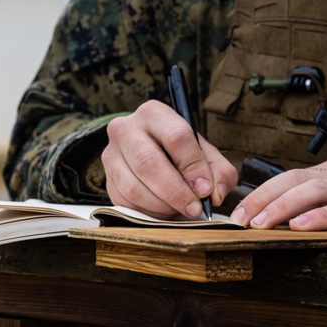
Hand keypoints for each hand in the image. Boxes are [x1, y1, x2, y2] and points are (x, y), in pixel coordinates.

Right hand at [102, 100, 238, 218]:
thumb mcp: (206, 154)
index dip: (193, 166)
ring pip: (134, 187)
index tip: (205, 189)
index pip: (175, 137)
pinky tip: (163, 209)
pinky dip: (148, 212)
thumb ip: (219, 172)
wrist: (152, 153)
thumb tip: (214, 194)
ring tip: (180, 209)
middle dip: (175, 192)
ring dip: (162, 206)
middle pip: (149, 163)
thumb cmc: (181, 153)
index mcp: (154, 113)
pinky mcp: (106, 179)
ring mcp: (111, 155)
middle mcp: (126, 129)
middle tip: (194, 208)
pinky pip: (125, 203)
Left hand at [233, 155, 326, 230]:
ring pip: (314, 191)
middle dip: (261, 199)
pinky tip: (302, 227)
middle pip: (293, 179)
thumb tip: (292, 214)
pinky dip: (323, 217)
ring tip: (259, 224)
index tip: (238, 211)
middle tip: (237, 219)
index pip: (290, 177)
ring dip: (282, 207)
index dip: (262, 193)